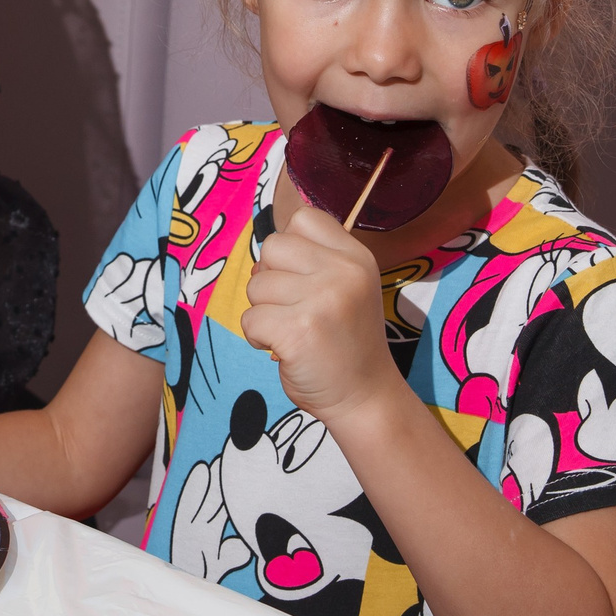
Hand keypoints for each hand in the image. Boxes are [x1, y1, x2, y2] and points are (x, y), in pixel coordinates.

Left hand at [239, 204, 402, 424]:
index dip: (289, 247)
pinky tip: (283, 349)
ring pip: (256, 285)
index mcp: (356, 256)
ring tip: (292, 331)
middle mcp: (344, 272)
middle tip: (292, 308)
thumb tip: (266, 249)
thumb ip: (313, 260)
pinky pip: (250, 318)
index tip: (300, 278)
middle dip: (269, 279)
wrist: (365, 396)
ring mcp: (323, 300)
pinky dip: (257, 337)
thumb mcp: (345, 287)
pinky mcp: (299, 330)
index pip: (303, 218)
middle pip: (272, 246)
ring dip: (264, 311)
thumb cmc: (344, 341)